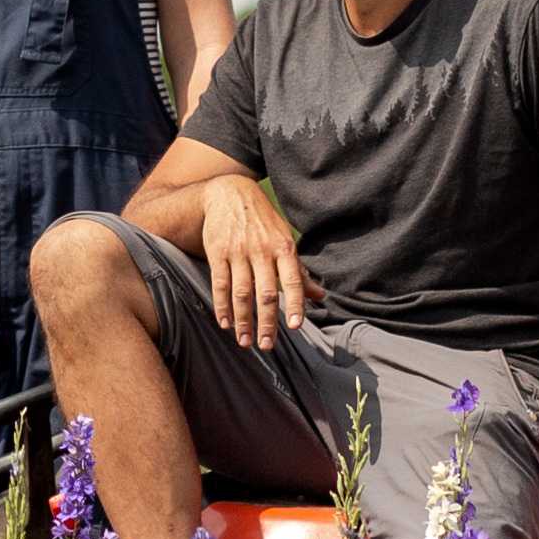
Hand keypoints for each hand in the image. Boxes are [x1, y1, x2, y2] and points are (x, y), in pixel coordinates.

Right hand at [200, 178, 314, 349]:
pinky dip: (222, 306)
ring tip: (245, 342)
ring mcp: (238, 251)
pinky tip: (226, 323)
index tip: (294, 327)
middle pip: (265, 293)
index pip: (292, 280)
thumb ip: (300, 272)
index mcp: (284, 247)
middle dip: (266, 322)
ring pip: (241, 292)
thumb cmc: (264, 222)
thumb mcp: (286, 240)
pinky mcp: (217, 252)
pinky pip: (220, 284)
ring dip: (243, 320)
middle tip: (266, 345)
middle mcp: (262, 250)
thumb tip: (320, 296)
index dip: (294, 304)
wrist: (230, 193)